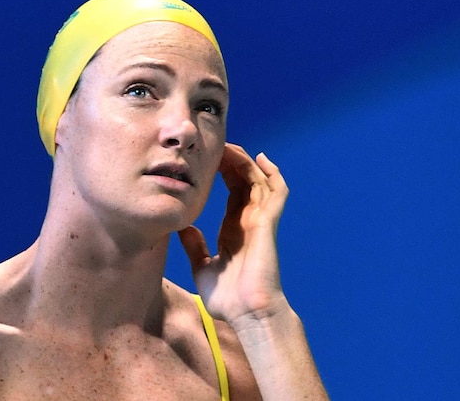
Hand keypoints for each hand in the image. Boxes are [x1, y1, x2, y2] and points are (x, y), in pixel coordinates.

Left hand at [179, 143, 289, 323]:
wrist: (247, 314)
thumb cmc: (228, 299)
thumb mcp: (202, 267)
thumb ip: (195, 246)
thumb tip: (183, 226)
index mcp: (234, 229)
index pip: (231, 191)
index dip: (222, 172)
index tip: (205, 159)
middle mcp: (249, 221)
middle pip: (244, 180)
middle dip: (231, 161)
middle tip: (214, 146)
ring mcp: (260, 221)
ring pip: (258, 180)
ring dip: (245, 161)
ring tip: (229, 146)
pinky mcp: (268, 223)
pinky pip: (276, 192)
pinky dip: (272, 173)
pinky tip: (260, 158)